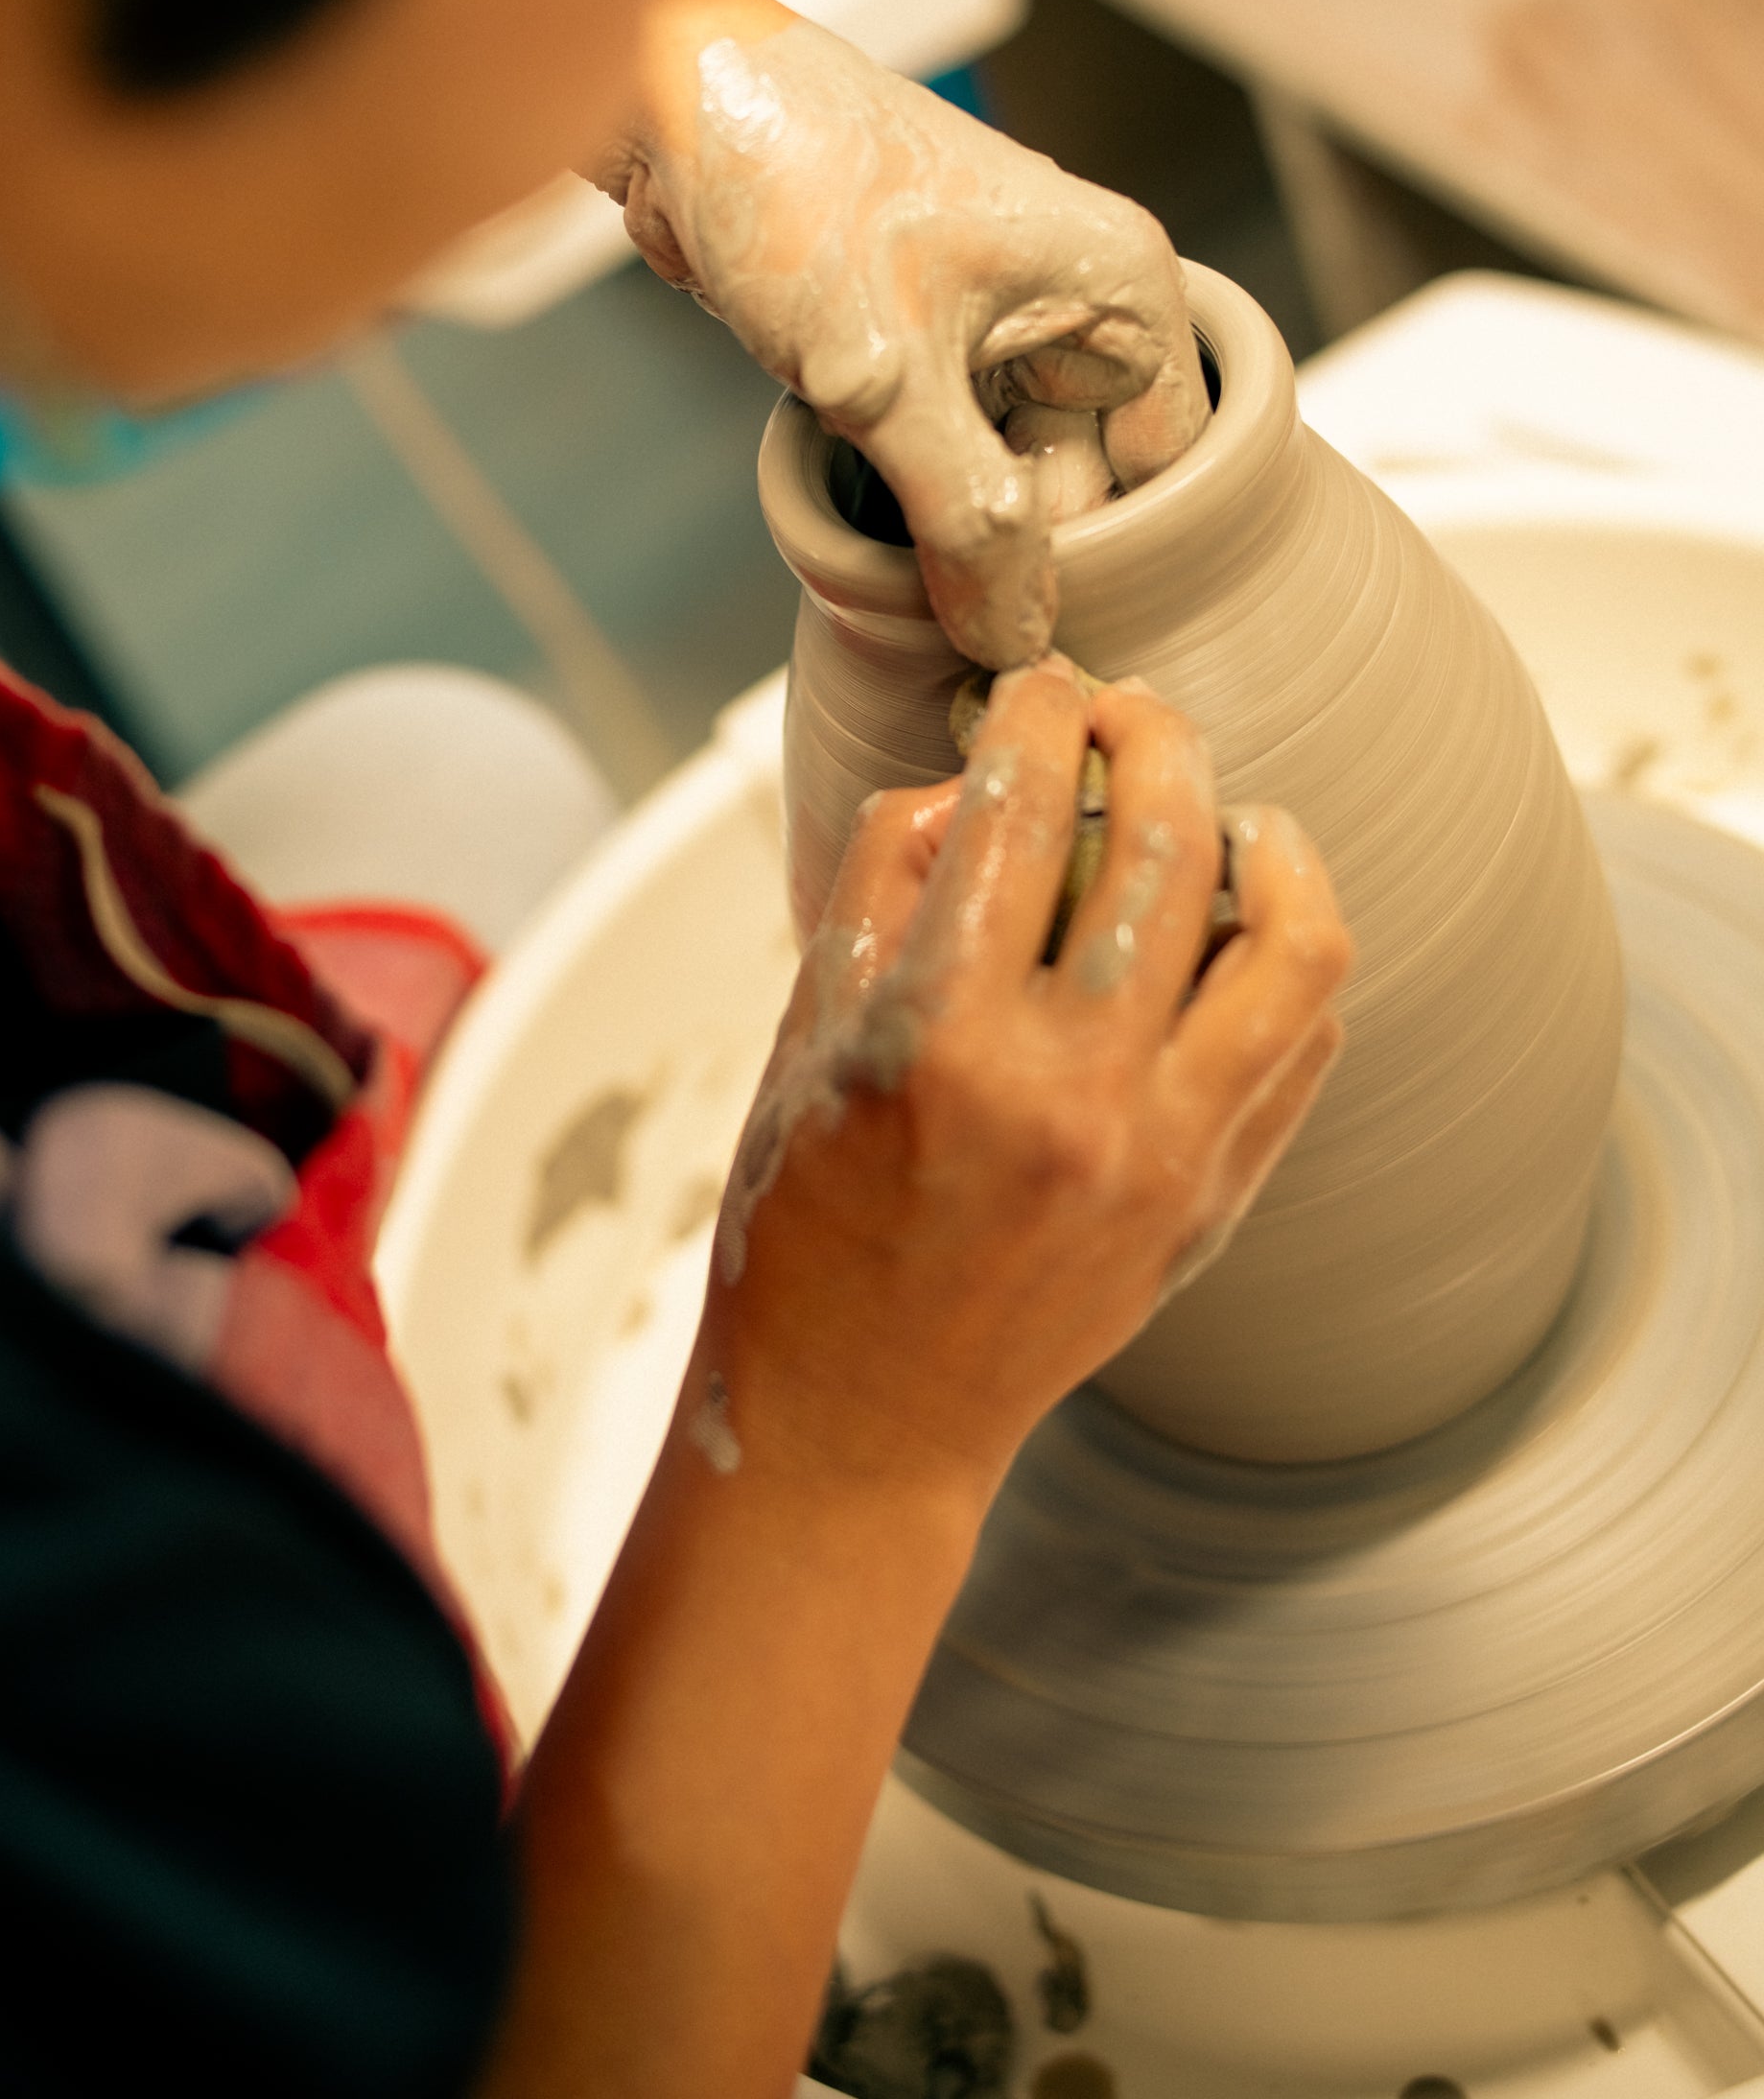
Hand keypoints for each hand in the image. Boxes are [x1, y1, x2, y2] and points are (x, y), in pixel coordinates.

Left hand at [593, 0, 1208, 668]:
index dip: (1111, 554)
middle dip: (1025, 551)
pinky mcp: (928, 341)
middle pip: (1092, 481)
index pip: (1168, 468)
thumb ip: (965, 518)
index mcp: (1118, 287)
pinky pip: (949, 451)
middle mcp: (1076, 303)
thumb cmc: (793, 184)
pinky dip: (916, 495)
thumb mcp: (886, 377)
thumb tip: (1018, 639)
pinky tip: (876, 525)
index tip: (1039, 625)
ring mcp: (1001, 324)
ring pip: (1013, 473)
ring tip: (910, 579)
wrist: (671, 102)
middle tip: (954, 619)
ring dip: (961, 529)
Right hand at [704, 665, 1350, 1507]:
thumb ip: (886, 882)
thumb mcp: (803, 1031)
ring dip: (1269, 839)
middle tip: (1128, 712)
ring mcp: (1159, 1154)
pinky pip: (1304, 1044)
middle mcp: (1065, 1091)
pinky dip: (1288, 958)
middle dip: (1156, 733)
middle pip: (1171, 841)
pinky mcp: (1213, 1202)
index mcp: (937, 1037)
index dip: (1040, 711)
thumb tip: (987, 781)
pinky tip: (1241, 930)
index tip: (1040, 687)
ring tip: (1232, 813)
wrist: (863, 1420)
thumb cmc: (807, 1221)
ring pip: (1291, 940)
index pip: (1022, 808)